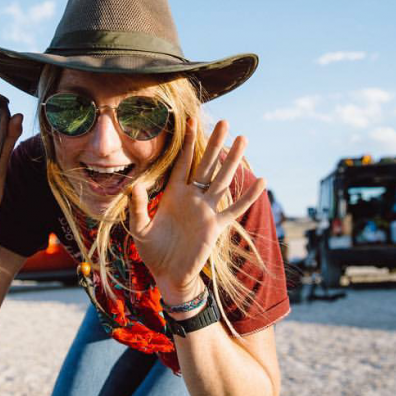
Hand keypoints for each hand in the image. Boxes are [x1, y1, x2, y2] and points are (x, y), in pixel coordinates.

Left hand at [128, 120, 265, 303]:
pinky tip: (261, 181)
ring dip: (232, 161)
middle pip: (206, 164)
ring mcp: (206, 210)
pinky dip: (247, 196)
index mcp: (173, 194)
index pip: (183, 162)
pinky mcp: (216, 226)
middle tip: (225, 122)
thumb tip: (135, 185)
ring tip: (243, 139)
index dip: (188, 143)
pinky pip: (235, 209)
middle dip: (215, 144)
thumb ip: (137, 206)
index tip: (192, 120)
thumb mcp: (139, 227)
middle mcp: (192, 197)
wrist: (168, 274)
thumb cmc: (152, 250)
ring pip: (222, 180)